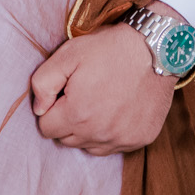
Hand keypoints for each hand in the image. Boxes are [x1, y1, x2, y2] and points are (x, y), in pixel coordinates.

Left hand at [30, 6, 178, 155]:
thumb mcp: (68, 54)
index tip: (65, 93)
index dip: (52, 108)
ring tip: (101, 102)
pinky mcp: (140, 139)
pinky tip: (119, 109)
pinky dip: (112, 132)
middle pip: (67, 140)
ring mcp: (122, 139)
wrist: (156, 48)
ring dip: (89, 130)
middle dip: (68, 121)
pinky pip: (115, 146)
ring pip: (90, 146)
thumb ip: (42, 83)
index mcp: (77, 114)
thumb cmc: (110, 48)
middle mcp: (99, 133)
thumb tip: (38, 110)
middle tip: (83, 95)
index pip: (47, 128)